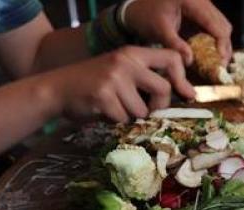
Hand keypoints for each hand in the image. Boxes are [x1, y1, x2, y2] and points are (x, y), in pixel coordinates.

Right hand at [47, 46, 194, 121]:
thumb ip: (147, 79)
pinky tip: (103, 112)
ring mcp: (114, 78)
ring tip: (115, 109)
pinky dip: (115, 122)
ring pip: (142, 110)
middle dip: (158, 107)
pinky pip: (123, 119)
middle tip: (145, 112)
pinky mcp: (103, 96)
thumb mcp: (122, 72)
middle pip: (163, 89)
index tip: (186, 94)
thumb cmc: (96, 85)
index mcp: (134, 53)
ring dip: (131, 116)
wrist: (57, 89)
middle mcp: (126, 61)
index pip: (172, 58)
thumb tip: (186, 96)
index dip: (182, 78)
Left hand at [124, 0, 232, 64]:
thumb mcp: (159, 30)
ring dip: (221, 45)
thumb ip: (175, 45)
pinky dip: (214, 42)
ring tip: (216, 63)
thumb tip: (190, 61)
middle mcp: (201, 1)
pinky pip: (214, 28)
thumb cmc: (146, 15)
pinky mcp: (201, 14)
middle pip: (224, 25)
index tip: (221, 61)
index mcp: (192, 1)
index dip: (221, 44)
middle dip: (224, 47)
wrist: (138, 7)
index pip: (216, 24)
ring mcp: (203, 6)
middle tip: (220, 66)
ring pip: (222, 27)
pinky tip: (210, 55)